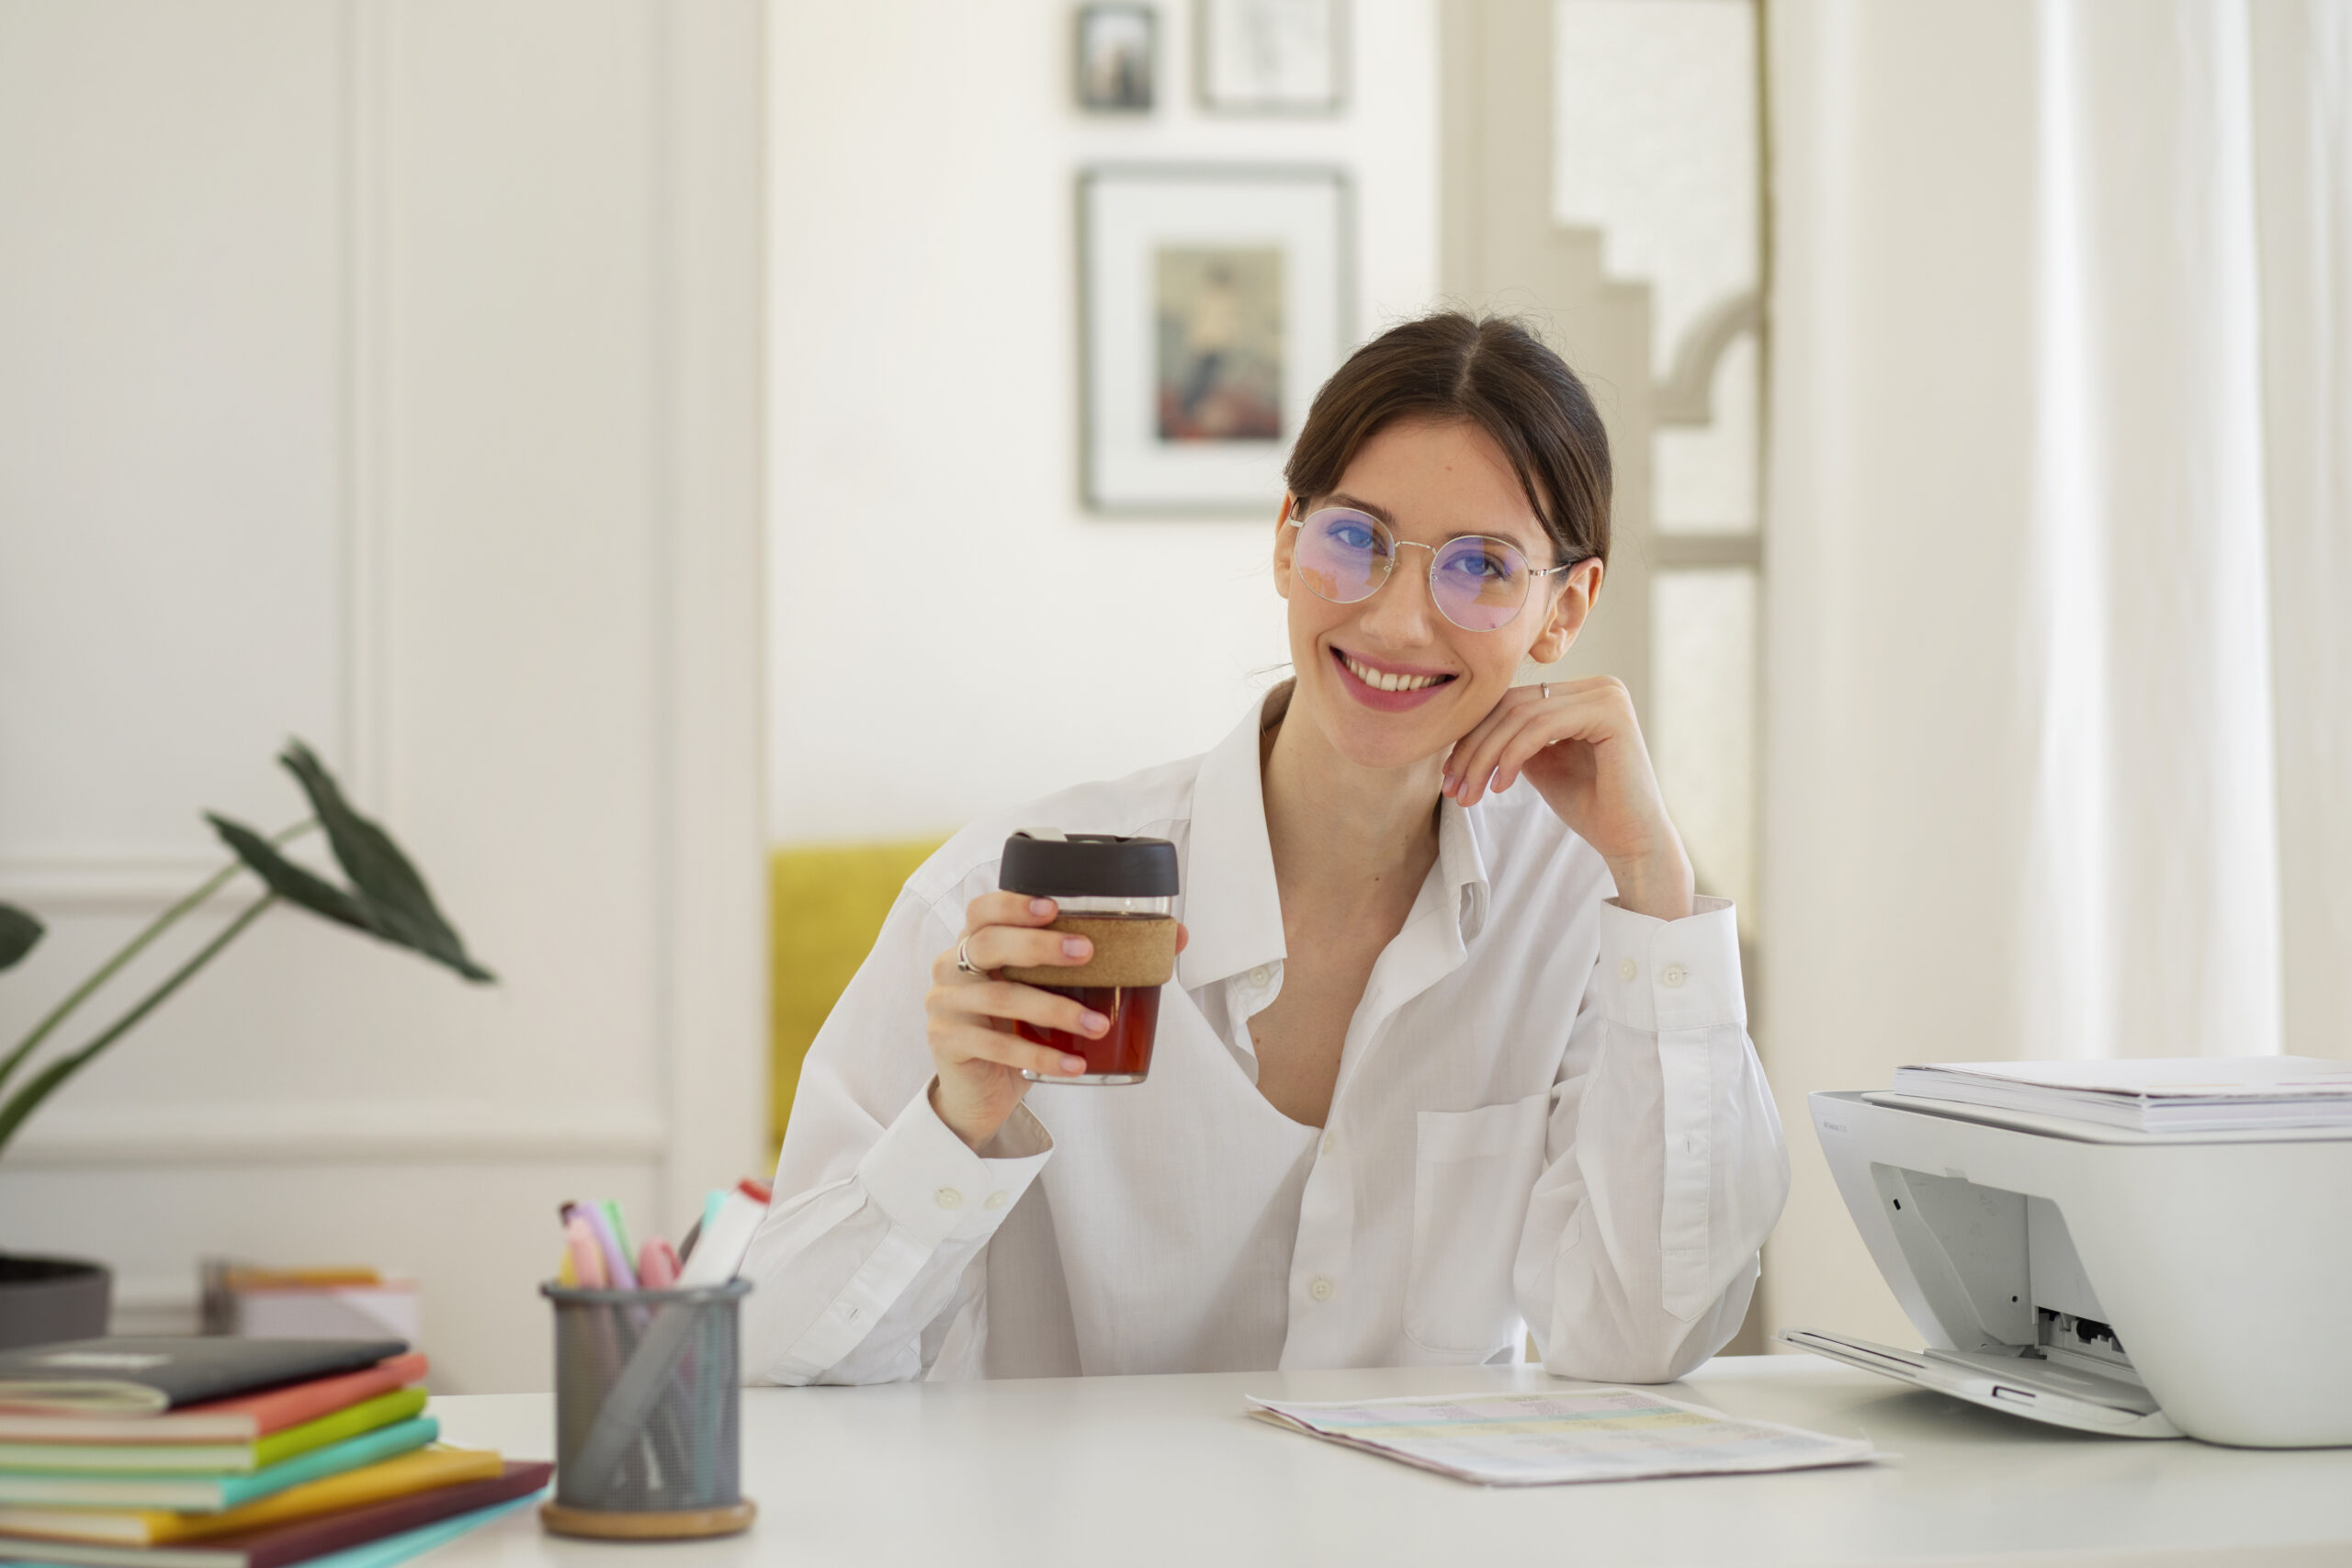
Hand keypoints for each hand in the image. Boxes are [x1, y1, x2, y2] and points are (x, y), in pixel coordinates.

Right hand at [924, 893, 1189, 1151]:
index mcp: (975, 943)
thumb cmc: (1021, 1028)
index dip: (1013, 903)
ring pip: (999, 998)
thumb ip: (1098, 963)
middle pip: (987, 943)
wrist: (979, 1092)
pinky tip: (1075, 1064)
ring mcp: (945, 1005)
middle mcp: (952, 967)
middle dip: (1038, 945)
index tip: (1054, 906)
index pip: (982, 910)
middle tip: (1087, 953)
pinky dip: (1041, 1056)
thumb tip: (1174, 937)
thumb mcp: (1052, 991)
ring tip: (1098, 1025)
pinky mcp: (948, 1044)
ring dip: (1055, 1010)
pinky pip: (997, 1047)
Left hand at [1441, 677, 1694, 919]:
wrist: (1631, 841)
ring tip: (1470, 794)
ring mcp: (1607, 695)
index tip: (1449, 775)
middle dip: (1473, 748)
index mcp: (1581, 693)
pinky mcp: (1611, 713)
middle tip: (1452, 788)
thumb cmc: (1589, 806)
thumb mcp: (1540, 764)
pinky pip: (1542, 726)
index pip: (1512, 702)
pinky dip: (1512, 756)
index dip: (1473, 735)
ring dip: (1485, 757)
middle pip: (1512, 705)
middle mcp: (1598, 686)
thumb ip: (1513, 739)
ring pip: (1521, 715)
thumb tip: (1465, 729)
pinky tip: (1500, 786)